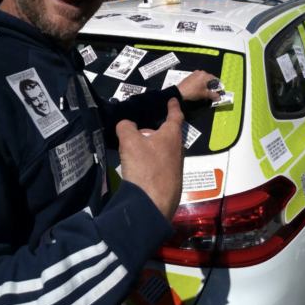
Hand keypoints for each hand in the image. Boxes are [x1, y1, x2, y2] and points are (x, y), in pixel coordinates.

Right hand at [116, 98, 183, 221]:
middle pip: (167, 134)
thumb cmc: (145, 168)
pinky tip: (140, 169)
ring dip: (152, 147)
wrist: (153, 204)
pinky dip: (152, 162)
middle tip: (139, 131)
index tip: (173, 100)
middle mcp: (178, 149)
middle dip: (155, 131)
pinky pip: (161, 164)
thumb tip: (126, 125)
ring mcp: (176, 167)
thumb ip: (126, 128)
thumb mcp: (129, 142)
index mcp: (171, 135)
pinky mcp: (171, 181)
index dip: (173, 106)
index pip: (175, 115)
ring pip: (164, 150)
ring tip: (136, 151)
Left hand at [177, 70, 220, 101]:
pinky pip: (198, 81)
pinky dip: (200, 86)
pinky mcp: (190, 77)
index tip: (218, 92)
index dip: (217, 86)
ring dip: (205, 88)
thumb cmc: (194, 91)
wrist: (179, 92)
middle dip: (211, 88)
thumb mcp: (205, 94)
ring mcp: (194, 74)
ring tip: (205, 96)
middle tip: (211, 95)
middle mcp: (200, 72)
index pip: (215, 79)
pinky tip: (199, 93)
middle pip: (209, 80)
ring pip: (203, 81)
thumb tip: (219, 97)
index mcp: (205, 74)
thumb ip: (213, 95)